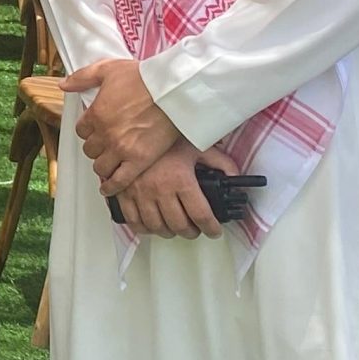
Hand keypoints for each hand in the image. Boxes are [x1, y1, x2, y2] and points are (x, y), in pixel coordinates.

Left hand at [65, 57, 184, 195]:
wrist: (174, 91)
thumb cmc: (144, 78)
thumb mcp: (108, 69)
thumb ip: (83, 78)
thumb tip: (64, 85)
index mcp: (96, 114)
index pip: (81, 130)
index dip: (88, 130)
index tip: (96, 129)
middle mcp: (105, 134)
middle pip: (90, 150)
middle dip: (96, 147)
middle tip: (105, 145)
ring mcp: (121, 149)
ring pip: (100, 167)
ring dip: (103, 165)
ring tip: (110, 162)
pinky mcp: (139, 161)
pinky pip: (119, 180)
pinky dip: (111, 187)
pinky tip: (108, 189)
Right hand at [114, 141, 239, 238]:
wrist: (133, 128)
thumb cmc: (166, 138)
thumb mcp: (197, 146)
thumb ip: (220, 163)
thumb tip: (235, 178)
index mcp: (181, 180)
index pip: (201, 215)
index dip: (211, 228)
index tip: (214, 230)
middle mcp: (160, 190)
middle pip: (179, 225)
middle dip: (192, 232)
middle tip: (196, 228)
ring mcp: (140, 194)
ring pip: (157, 227)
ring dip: (169, 232)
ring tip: (175, 227)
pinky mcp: (124, 194)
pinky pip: (134, 221)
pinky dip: (145, 228)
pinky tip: (153, 225)